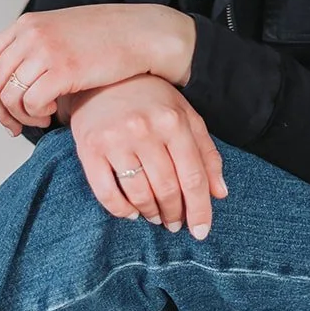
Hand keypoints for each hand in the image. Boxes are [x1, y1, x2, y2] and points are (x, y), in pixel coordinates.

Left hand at [0, 4, 196, 136]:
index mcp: (28, 24)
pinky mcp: (63, 69)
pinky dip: (39, 116)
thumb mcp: (63, 32)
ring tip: (42, 119)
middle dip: (2, 113)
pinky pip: (33, 104)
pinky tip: (55, 114)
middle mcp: (31, 34)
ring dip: (23, 117)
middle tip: (16, 128)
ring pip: (11, 97)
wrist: (145, 33)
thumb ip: (36, 48)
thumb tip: (13, 83)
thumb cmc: (110, 37)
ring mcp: (46, 50)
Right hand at [66, 78, 227, 236]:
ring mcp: (116, 139)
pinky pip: (106, 192)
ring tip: (155, 217)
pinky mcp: (89, 148)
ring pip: (139, 193)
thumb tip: (220, 193)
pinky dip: (121, 210)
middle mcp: (145, 129)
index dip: (200, 209)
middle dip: (174, 214)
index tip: (201, 231)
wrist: (104, 78)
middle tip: (175, 223)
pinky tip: (131, 212)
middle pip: (167, 188)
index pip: (193, 176)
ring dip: (150, 213)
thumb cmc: (151, 100)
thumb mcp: (185, 117)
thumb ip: (206, 153)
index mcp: (174, 121)